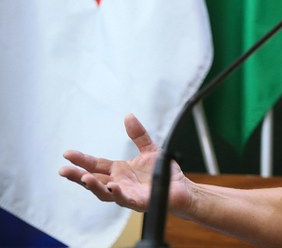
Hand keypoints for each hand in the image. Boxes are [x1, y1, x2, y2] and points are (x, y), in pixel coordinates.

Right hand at [59, 114, 190, 213]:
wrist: (181, 188)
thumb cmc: (163, 172)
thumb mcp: (149, 149)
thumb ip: (138, 135)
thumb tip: (128, 116)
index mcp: (119, 171)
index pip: (96, 165)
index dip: (82, 160)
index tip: (67, 154)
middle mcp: (119, 183)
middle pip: (94, 180)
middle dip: (77, 176)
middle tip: (63, 170)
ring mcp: (126, 194)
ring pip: (104, 193)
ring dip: (94, 186)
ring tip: (84, 178)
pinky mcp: (138, 202)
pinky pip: (125, 199)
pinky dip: (117, 194)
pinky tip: (113, 187)